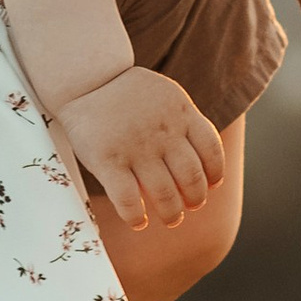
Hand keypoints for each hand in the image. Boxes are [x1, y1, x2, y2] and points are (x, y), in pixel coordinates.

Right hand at [56, 67, 225, 230]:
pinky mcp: (108, 160)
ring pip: (164, 194)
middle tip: (189, 207)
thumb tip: (204, 164)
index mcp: (181, 112)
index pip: (211, 150)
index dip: (214, 173)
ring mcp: (136, 147)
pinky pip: (128, 200)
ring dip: (171, 214)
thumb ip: (184, 122)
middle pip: (191, 178)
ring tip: (171, 219)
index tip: (211, 186)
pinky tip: (138, 221)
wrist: (86, 79)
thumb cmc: (127, 94)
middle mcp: (163, 131)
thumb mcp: (166, 96)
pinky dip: (136, 217)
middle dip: (195, 199)